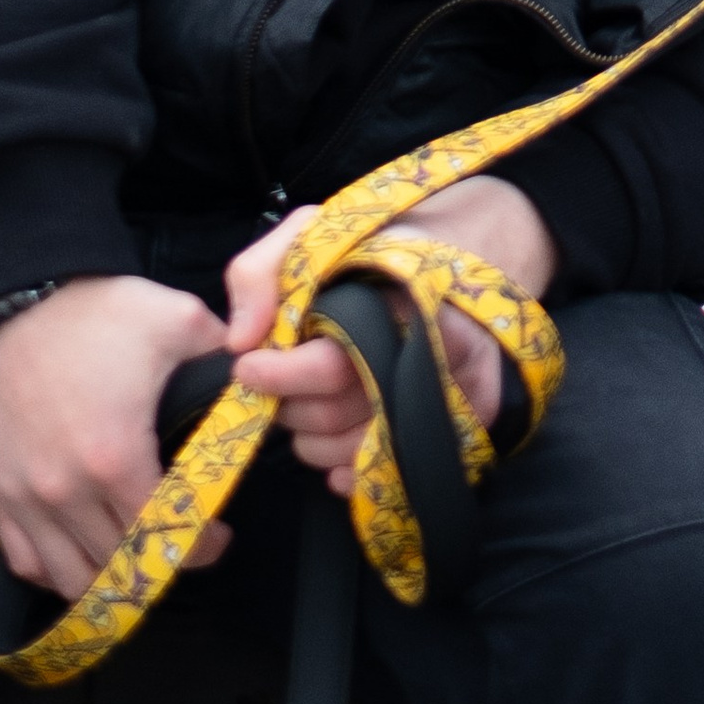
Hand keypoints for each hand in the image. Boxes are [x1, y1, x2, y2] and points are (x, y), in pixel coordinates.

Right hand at [0, 274, 232, 600]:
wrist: (14, 304)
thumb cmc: (92, 313)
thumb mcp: (177, 321)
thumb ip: (227, 357)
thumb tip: (264, 376)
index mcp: (114, 456)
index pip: (164, 532)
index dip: (199, 543)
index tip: (218, 535)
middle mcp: (65, 490)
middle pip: (122, 563)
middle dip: (165, 561)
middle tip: (190, 543)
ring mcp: (26, 498)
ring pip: (74, 577)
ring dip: (114, 576)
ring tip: (143, 555)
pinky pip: (30, 561)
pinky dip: (61, 570)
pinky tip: (88, 556)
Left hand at [227, 175, 557, 496]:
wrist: (452, 249)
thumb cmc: (372, 246)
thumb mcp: (311, 232)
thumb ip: (260, 271)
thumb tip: (242, 340)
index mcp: (401, 301)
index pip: (331, 366)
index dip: (282, 375)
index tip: (247, 366)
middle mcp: (438, 352)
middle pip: (336, 414)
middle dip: (289, 405)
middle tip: (276, 380)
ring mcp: (456, 392)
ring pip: (354, 450)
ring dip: (311, 438)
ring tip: (305, 403)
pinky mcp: (462, 423)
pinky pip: (388, 472)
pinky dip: (349, 470)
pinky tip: (335, 443)